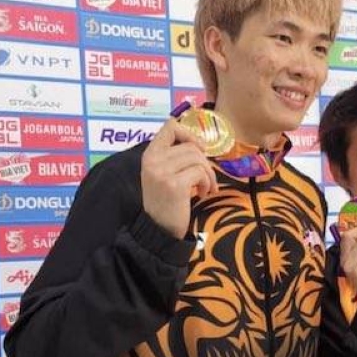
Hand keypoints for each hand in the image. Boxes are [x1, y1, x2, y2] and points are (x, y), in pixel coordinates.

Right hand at [141, 119, 217, 238]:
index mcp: (149, 155)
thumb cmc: (166, 201)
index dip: (188, 133)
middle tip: (205, 178)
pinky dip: (207, 183)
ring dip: (207, 174)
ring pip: (198, 158)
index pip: (169, 127)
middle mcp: (153, 160)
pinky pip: (200, 172)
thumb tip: (200, 143)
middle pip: (190, 146)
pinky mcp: (174, 185)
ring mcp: (162, 172)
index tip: (199, 147)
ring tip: (205, 187)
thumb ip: (174, 157)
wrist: (159, 229)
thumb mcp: (162, 174)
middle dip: (204, 162)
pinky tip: (202, 194)